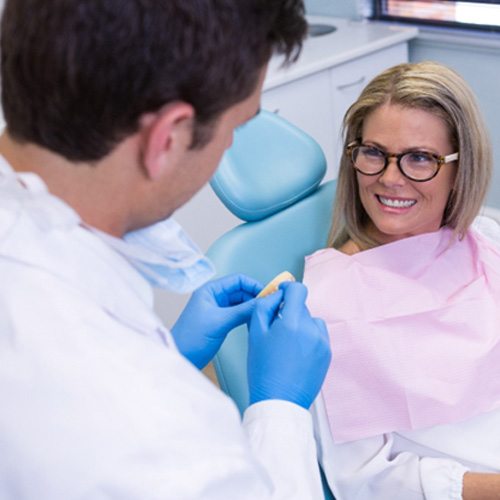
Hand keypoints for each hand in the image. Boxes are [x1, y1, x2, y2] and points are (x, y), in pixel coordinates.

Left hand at [171, 273, 261, 368]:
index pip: (238, 280)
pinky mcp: (220, 321)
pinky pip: (238, 314)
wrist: (181, 358)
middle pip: (241, 291)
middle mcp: (214, 297)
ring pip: (241, 303)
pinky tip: (255, 322)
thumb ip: (242, 310)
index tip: (267, 294)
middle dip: (255, 297)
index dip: (254, 285)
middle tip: (269, 306)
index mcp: (210, 290)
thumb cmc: (191, 338)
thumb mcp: (220, 321)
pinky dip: (248, 316)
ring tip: (264, 315)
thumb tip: (262, 302)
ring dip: (252, 308)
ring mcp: (218, 309)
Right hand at [247, 282, 330, 408]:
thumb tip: (275, 295)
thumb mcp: (255, 334)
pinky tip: (295, 353)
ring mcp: (322, 342)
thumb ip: (264, 307)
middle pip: (302, 307)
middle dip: (289, 312)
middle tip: (276, 329)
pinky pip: (318, 336)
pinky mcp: (327, 354)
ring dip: (300, 325)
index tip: (282, 293)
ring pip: (311, 321)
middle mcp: (312, 330)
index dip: (288, 288)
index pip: (298, 290)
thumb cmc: (264, 370)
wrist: (279, 402)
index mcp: (293, 322)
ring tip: (286, 344)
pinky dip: (308, 338)